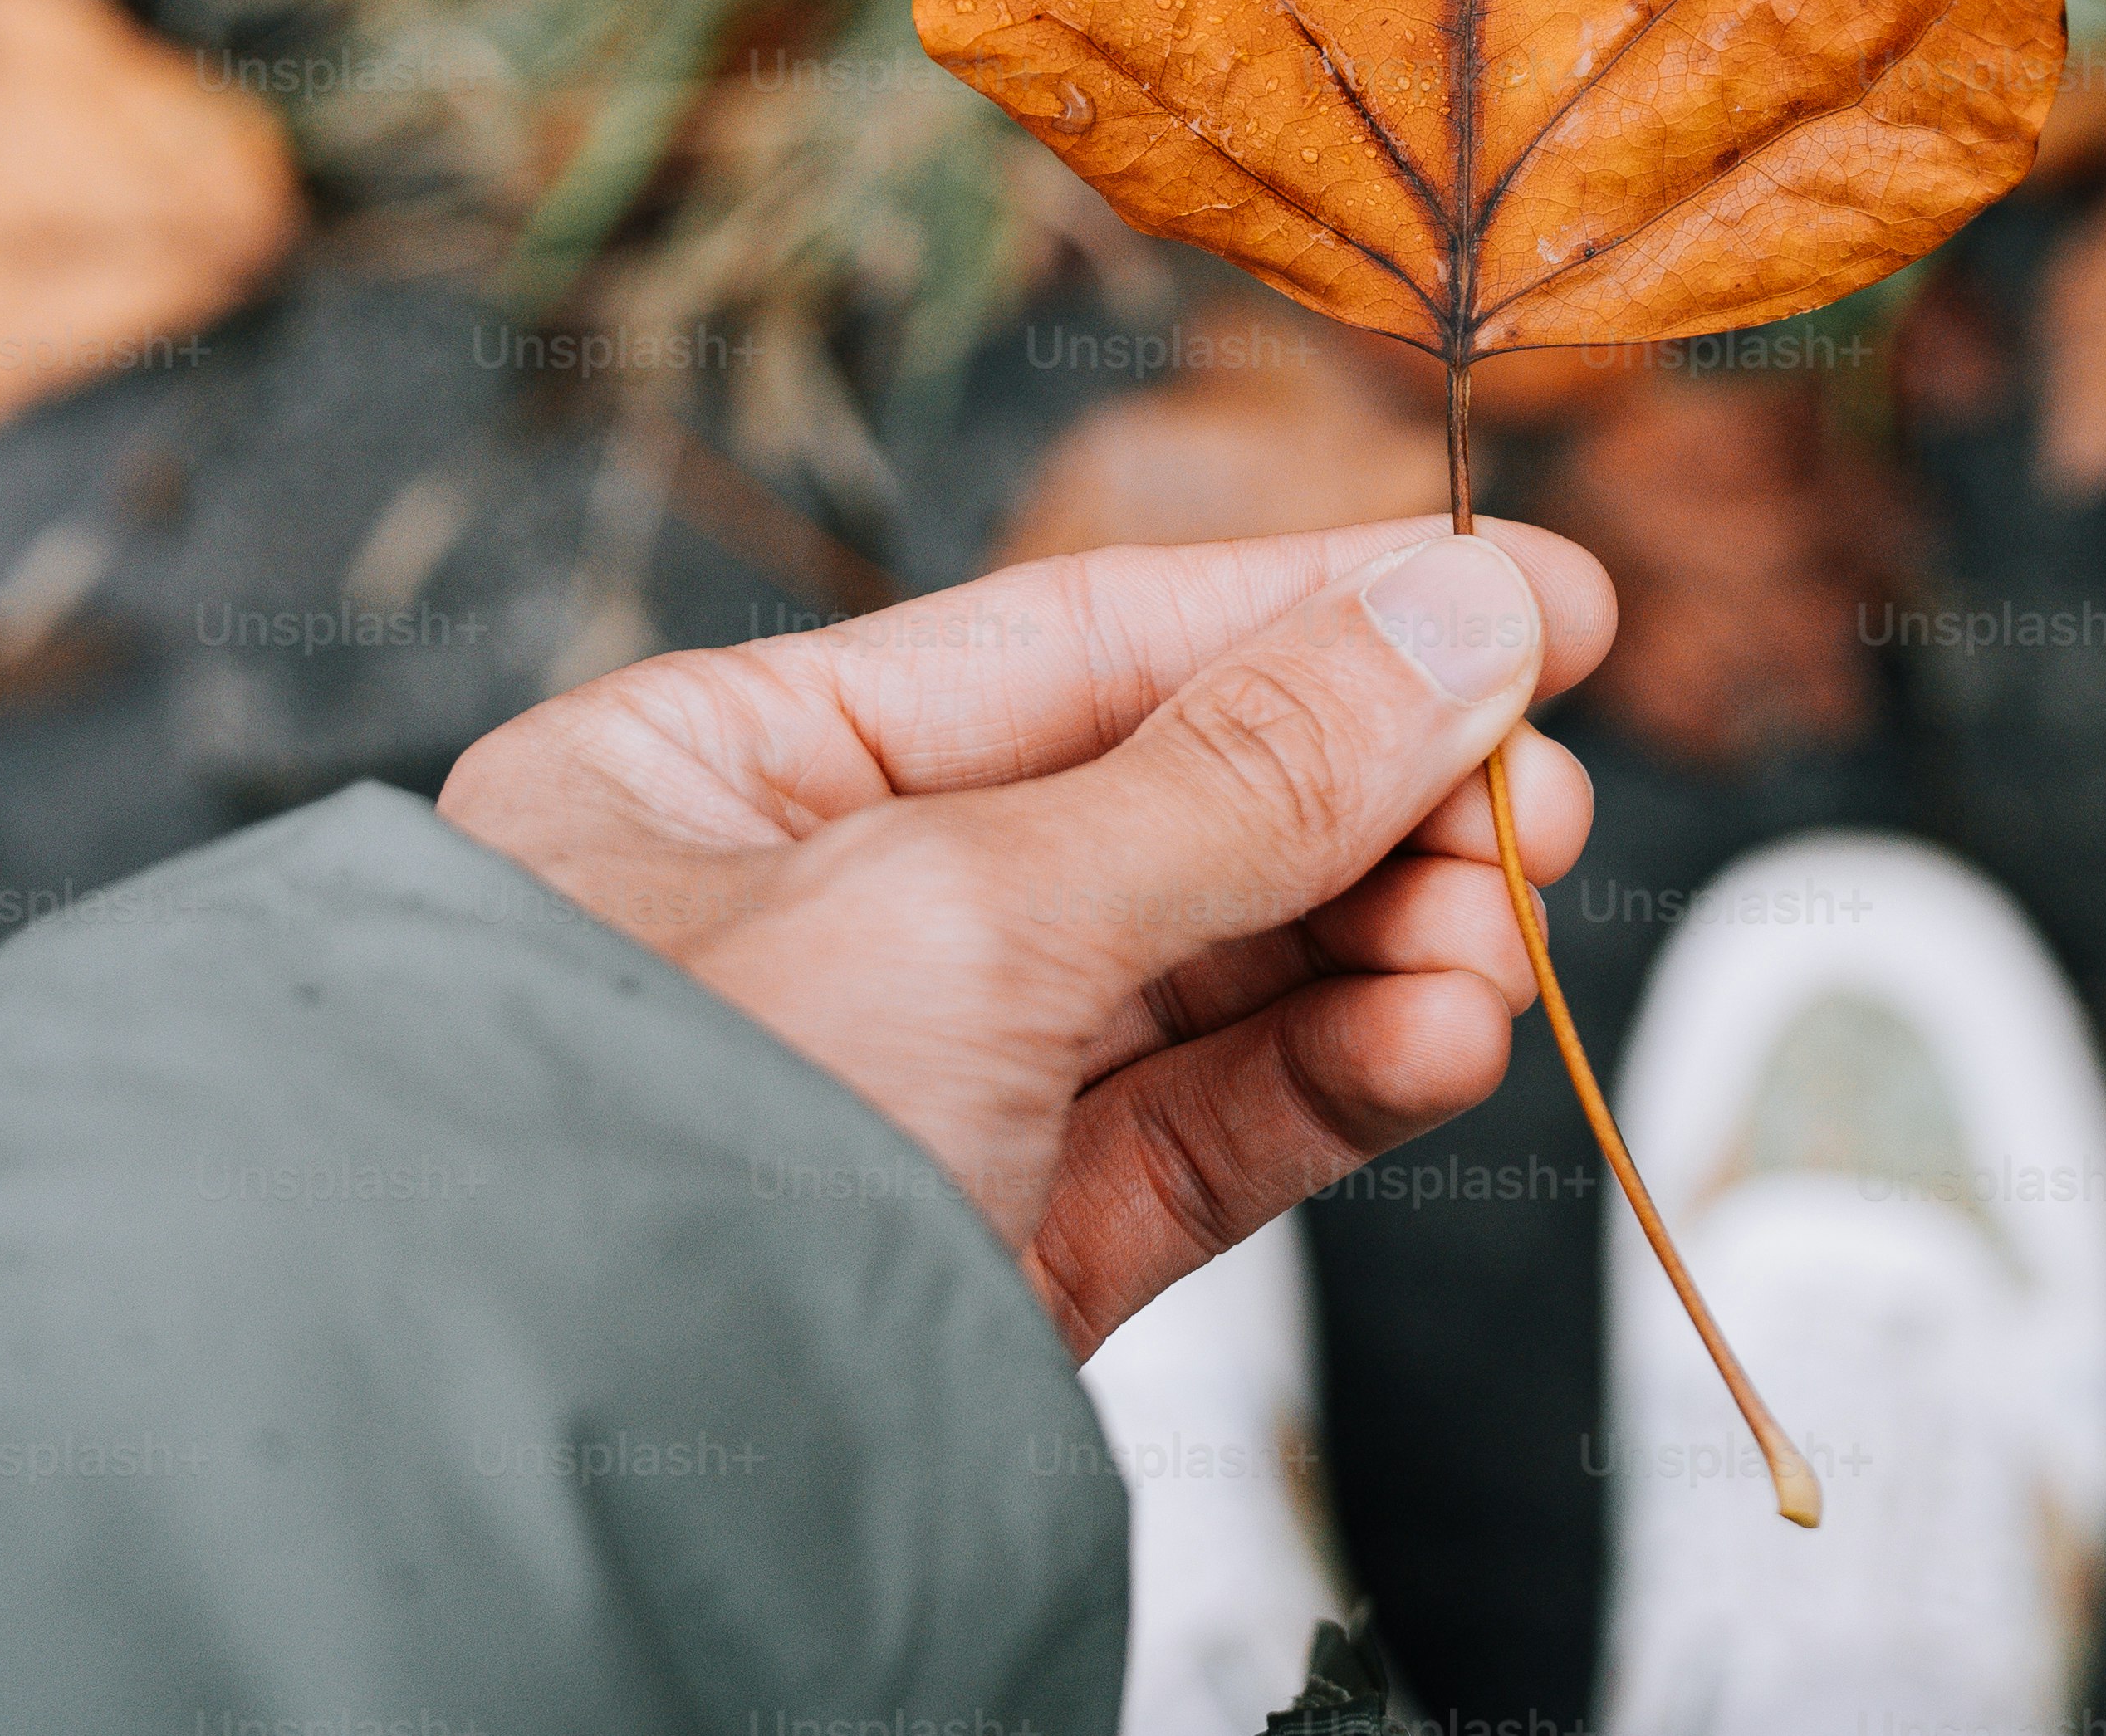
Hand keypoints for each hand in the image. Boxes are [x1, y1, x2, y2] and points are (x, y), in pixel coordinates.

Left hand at [438, 520, 1611, 1352]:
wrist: (564, 1507)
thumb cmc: (659, 1160)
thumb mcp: (962, 911)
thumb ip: (1238, 772)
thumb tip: (1458, 618)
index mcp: (720, 779)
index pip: (1076, 641)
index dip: (1319, 608)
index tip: (1530, 597)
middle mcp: (811, 923)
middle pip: (1170, 807)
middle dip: (1376, 800)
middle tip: (1541, 803)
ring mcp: (914, 1102)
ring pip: (1212, 981)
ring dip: (1385, 949)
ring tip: (1498, 941)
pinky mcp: (998, 1263)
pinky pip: (1206, 1135)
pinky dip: (1341, 1080)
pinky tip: (1443, 1038)